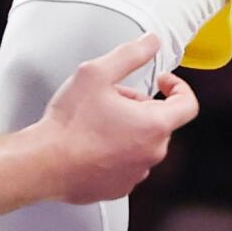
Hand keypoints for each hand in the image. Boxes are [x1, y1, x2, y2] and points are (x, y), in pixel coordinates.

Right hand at [42, 32, 198, 203]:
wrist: (43, 164)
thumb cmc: (70, 123)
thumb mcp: (98, 73)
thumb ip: (131, 53)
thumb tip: (152, 42)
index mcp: (154, 126)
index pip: (188, 105)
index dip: (178, 87)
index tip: (161, 81)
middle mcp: (150, 154)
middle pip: (159, 120)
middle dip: (140, 104)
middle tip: (112, 96)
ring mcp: (134, 175)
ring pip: (142, 141)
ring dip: (128, 127)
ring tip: (98, 118)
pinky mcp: (117, 189)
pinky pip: (127, 162)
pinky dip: (117, 149)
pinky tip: (92, 141)